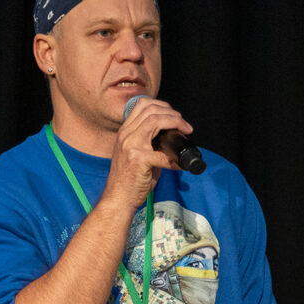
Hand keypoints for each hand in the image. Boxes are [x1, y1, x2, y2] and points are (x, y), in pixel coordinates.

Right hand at [99, 97, 191, 211]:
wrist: (118, 199)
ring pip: (156, 120)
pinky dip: (174, 159)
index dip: (162, 106)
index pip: (142, 104)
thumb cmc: (129, 180)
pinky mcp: (138, 159)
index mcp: (125, 132)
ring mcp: (130, 145)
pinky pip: (163, 153)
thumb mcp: (135, 154)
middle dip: (173, 113)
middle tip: (185, 126)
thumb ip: (149, 142)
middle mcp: (125, 135)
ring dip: (175, 123)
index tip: (175, 116)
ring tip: (185, 131)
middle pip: (151, 109)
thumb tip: (172, 138)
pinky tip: (179, 165)